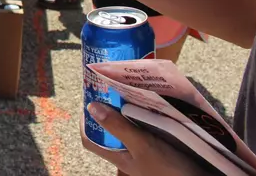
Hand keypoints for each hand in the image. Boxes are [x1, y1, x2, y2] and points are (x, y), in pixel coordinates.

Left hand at [82, 103, 209, 175]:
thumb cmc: (169, 168)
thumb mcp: (143, 145)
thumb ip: (118, 127)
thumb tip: (91, 107)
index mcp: (119, 157)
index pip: (90, 140)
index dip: (86, 122)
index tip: (91, 99)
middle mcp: (129, 155)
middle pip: (110, 130)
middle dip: (110, 110)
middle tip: (114, 87)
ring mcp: (146, 153)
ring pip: (130, 128)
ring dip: (130, 111)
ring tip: (132, 91)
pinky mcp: (163, 149)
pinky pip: (149, 129)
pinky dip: (148, 117)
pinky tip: (154, 105)